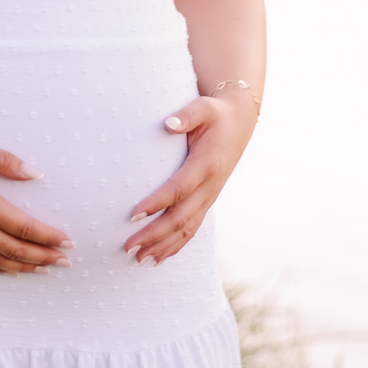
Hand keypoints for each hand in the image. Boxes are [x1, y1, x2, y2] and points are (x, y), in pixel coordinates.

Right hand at [0, 134, 72, 273]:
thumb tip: (36, 174)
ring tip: (44, 270)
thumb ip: (6, 161)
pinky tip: (9, 270)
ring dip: (24, 267)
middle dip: (44, 257)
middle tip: (65, 262)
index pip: (24, 227)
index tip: (68, 241)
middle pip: (15, 249)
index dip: (48, 236)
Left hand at [122, 90, 255, 265]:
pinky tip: (158, 257)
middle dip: (154, 235)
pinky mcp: (207, 200)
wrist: (240, 123)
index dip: (156, 203)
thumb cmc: (216, 114)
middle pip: (180, 218)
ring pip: (187, 229)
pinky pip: (192, 228)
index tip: (132, 215)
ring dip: (163, 246)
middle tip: (127, 246)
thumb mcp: (203, 108)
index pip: (178, 189)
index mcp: (206, 165)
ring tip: (137, 260)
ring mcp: (210, 196)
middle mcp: (209, 186)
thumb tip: (168, 124)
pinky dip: (176, 246)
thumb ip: (186, 115)